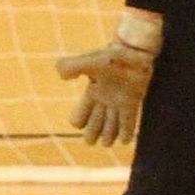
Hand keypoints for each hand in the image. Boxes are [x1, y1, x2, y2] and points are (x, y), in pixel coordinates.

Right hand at [56, 11, 161, 145]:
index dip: (78, 121)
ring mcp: (118, 102)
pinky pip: (128, 121)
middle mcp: (104, 99)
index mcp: (91, 92)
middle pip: (95, 124)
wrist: (133, 51)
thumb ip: (71, 66)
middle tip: (91, 141)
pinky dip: (126, 132)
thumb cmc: (110, 56)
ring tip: (107, 143)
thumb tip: (61, 77)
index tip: (79, 122)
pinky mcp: (132, 102)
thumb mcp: (88, 62)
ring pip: (111, 125)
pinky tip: (124, 141)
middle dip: (92, 134)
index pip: (80, 114)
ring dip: (108, 136)